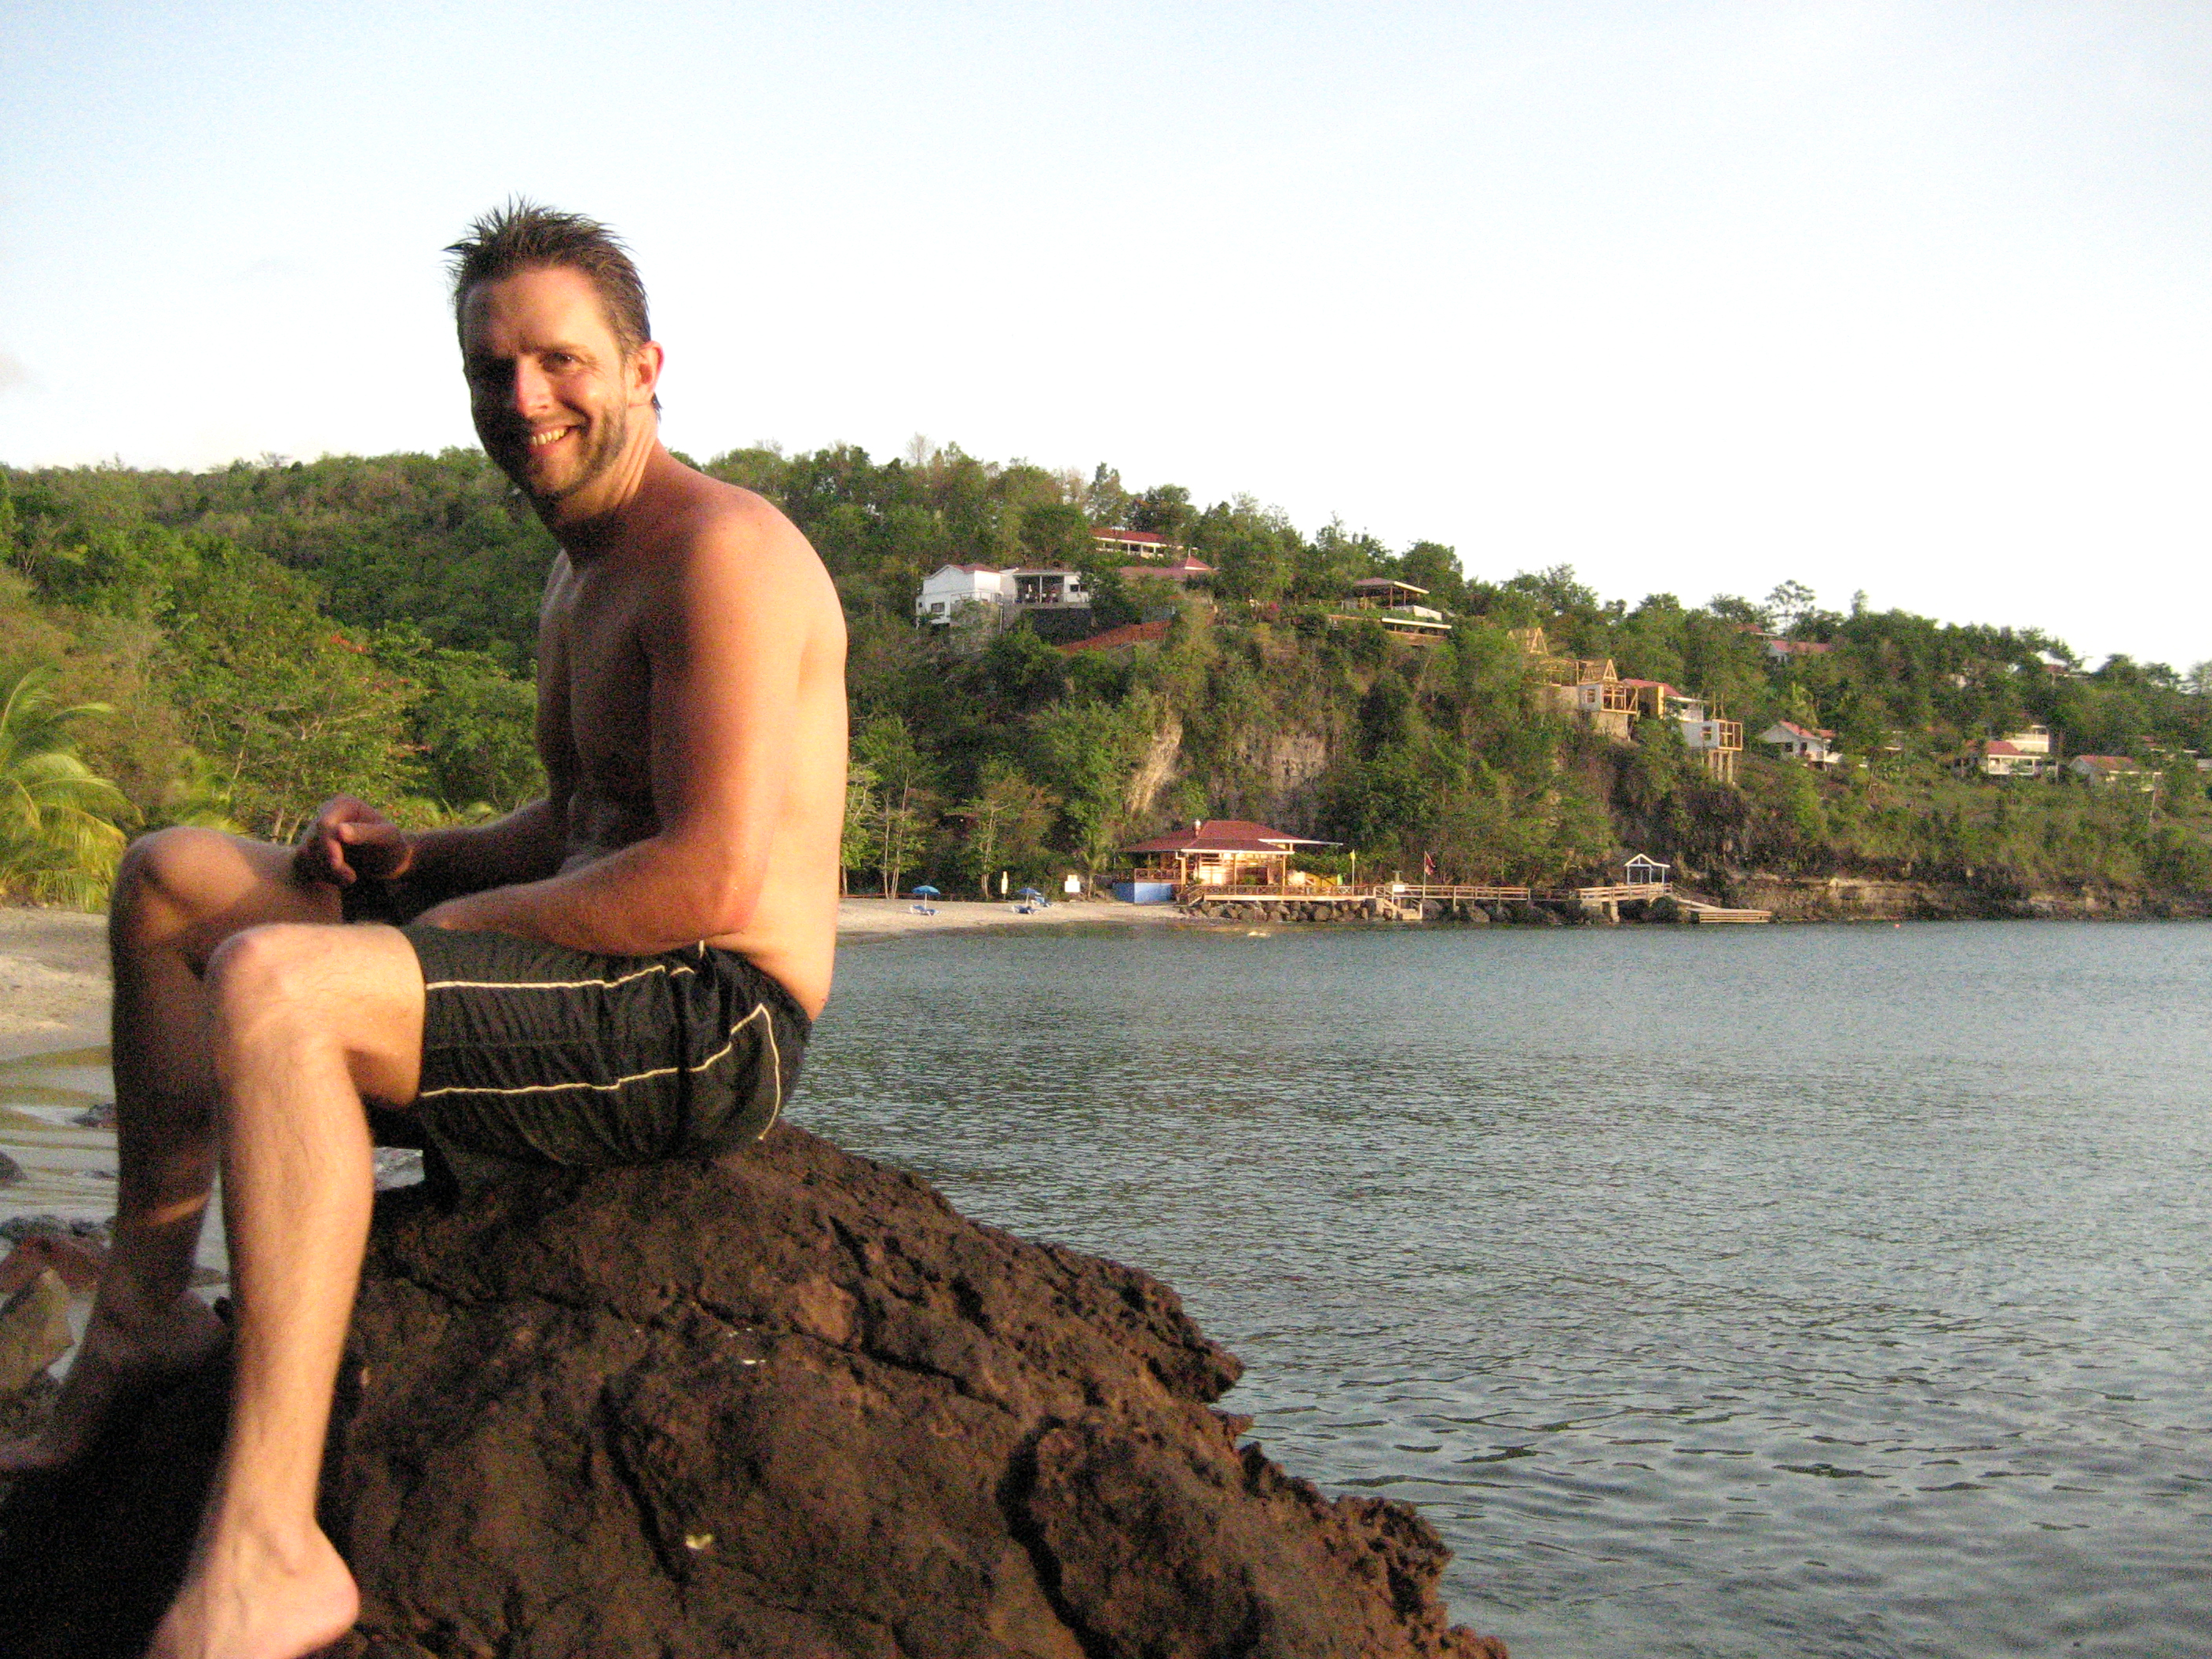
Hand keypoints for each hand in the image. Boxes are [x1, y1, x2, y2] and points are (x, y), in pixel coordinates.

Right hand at [293, 796, 411, 888]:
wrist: (389, 860)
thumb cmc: (392, 845)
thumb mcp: (386, 838)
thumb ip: (364, 833)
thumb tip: (338, 831)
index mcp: (343, 803)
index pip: (324, 824)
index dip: (327, 845)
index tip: (337, 865)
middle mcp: (326, 813)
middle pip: (312, 840)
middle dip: (329, 863)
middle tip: (351, 878)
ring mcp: (316, 830)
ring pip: (306, 854)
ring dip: (326, 872)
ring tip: (351, 878)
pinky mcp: (312, 848)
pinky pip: (304, 864)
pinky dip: (321, 875)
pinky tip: (341, 879)